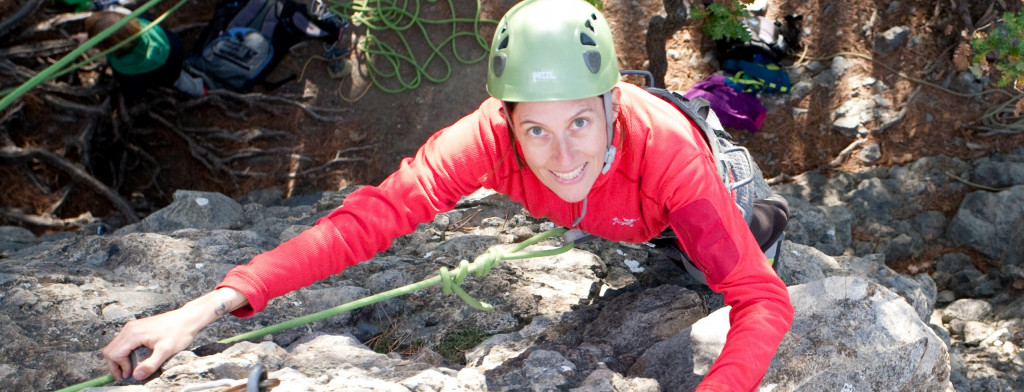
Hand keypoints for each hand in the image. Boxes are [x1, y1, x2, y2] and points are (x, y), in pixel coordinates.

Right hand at [101, 288, 247, 381]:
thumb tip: (136, 376)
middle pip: (110, 350)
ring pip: (115, 346)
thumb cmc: (179, 332)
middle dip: (115, 365)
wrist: (187, 318)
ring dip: (119, 359)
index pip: (114, 354)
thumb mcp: (166, 351)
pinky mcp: (137, 328)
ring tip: (129, 369)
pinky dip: (124, 352)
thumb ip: (150, 364)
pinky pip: (122, 342)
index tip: (129, 375)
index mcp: (133, 334)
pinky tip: (134, 359)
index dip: (119, 368)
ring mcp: (132, 327)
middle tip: (124, 376)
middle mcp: (129, 329)